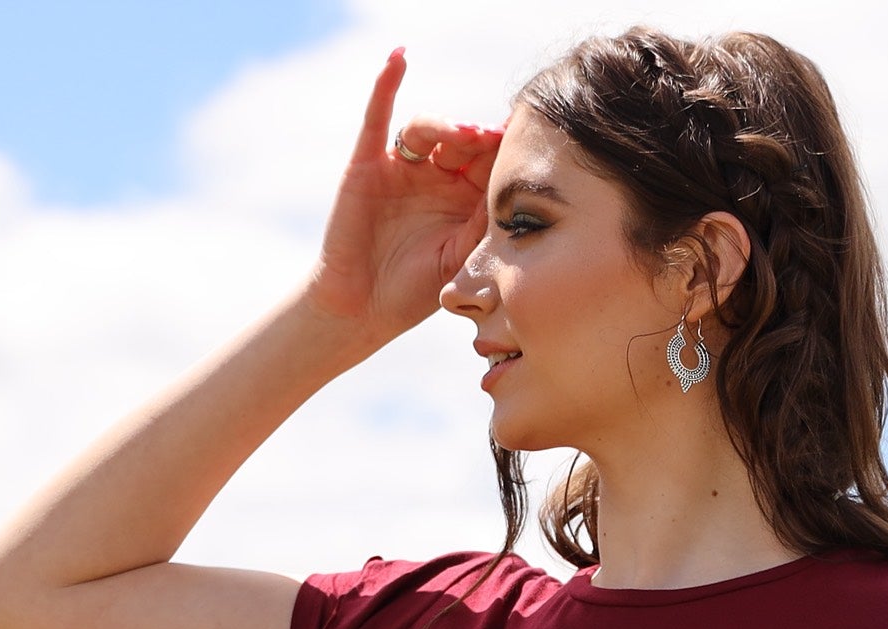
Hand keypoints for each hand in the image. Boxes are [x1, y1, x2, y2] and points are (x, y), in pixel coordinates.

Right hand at [306, 48, 502, 343]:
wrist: (363, 309)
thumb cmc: (414, 291)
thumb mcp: (461, 256)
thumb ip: (483, 222)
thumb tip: (511, 188)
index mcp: (463, 199)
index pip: (487, 162)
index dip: (503, 149)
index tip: (524, 142)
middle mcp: (435, 177)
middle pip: (461, 140)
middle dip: (478, 137)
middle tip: (494, 139)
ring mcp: (402, 168)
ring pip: (428, 129)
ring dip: (447, 126)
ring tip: (464, 134)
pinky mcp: (368, 164)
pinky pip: (378, 117)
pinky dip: (386, 85)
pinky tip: (398, 58)